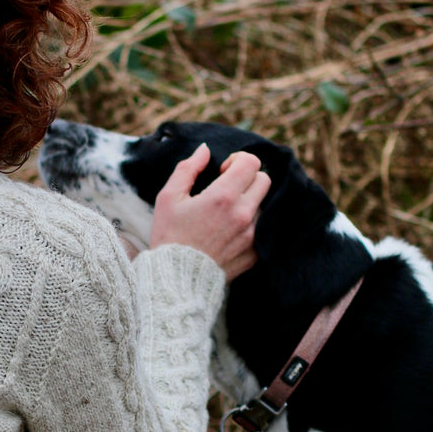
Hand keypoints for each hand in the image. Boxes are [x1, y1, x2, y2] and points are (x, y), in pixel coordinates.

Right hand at [149, 144, 271, 280]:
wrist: (174, 281)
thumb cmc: (168, 237)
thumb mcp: (168, 198)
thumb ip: (187, 169)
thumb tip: (204, 150)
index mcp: (223, 196)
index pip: (251, 162)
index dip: (238, 161)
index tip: (223, 172)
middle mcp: (243, 214)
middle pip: (264, 180)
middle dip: (247, 179)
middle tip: (226, 190)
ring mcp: (251, 236)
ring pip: (263, 206)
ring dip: (248, 204)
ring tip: (225, 216)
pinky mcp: (254, 254)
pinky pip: (262, 231)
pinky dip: (250, 227)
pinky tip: (229, 234)